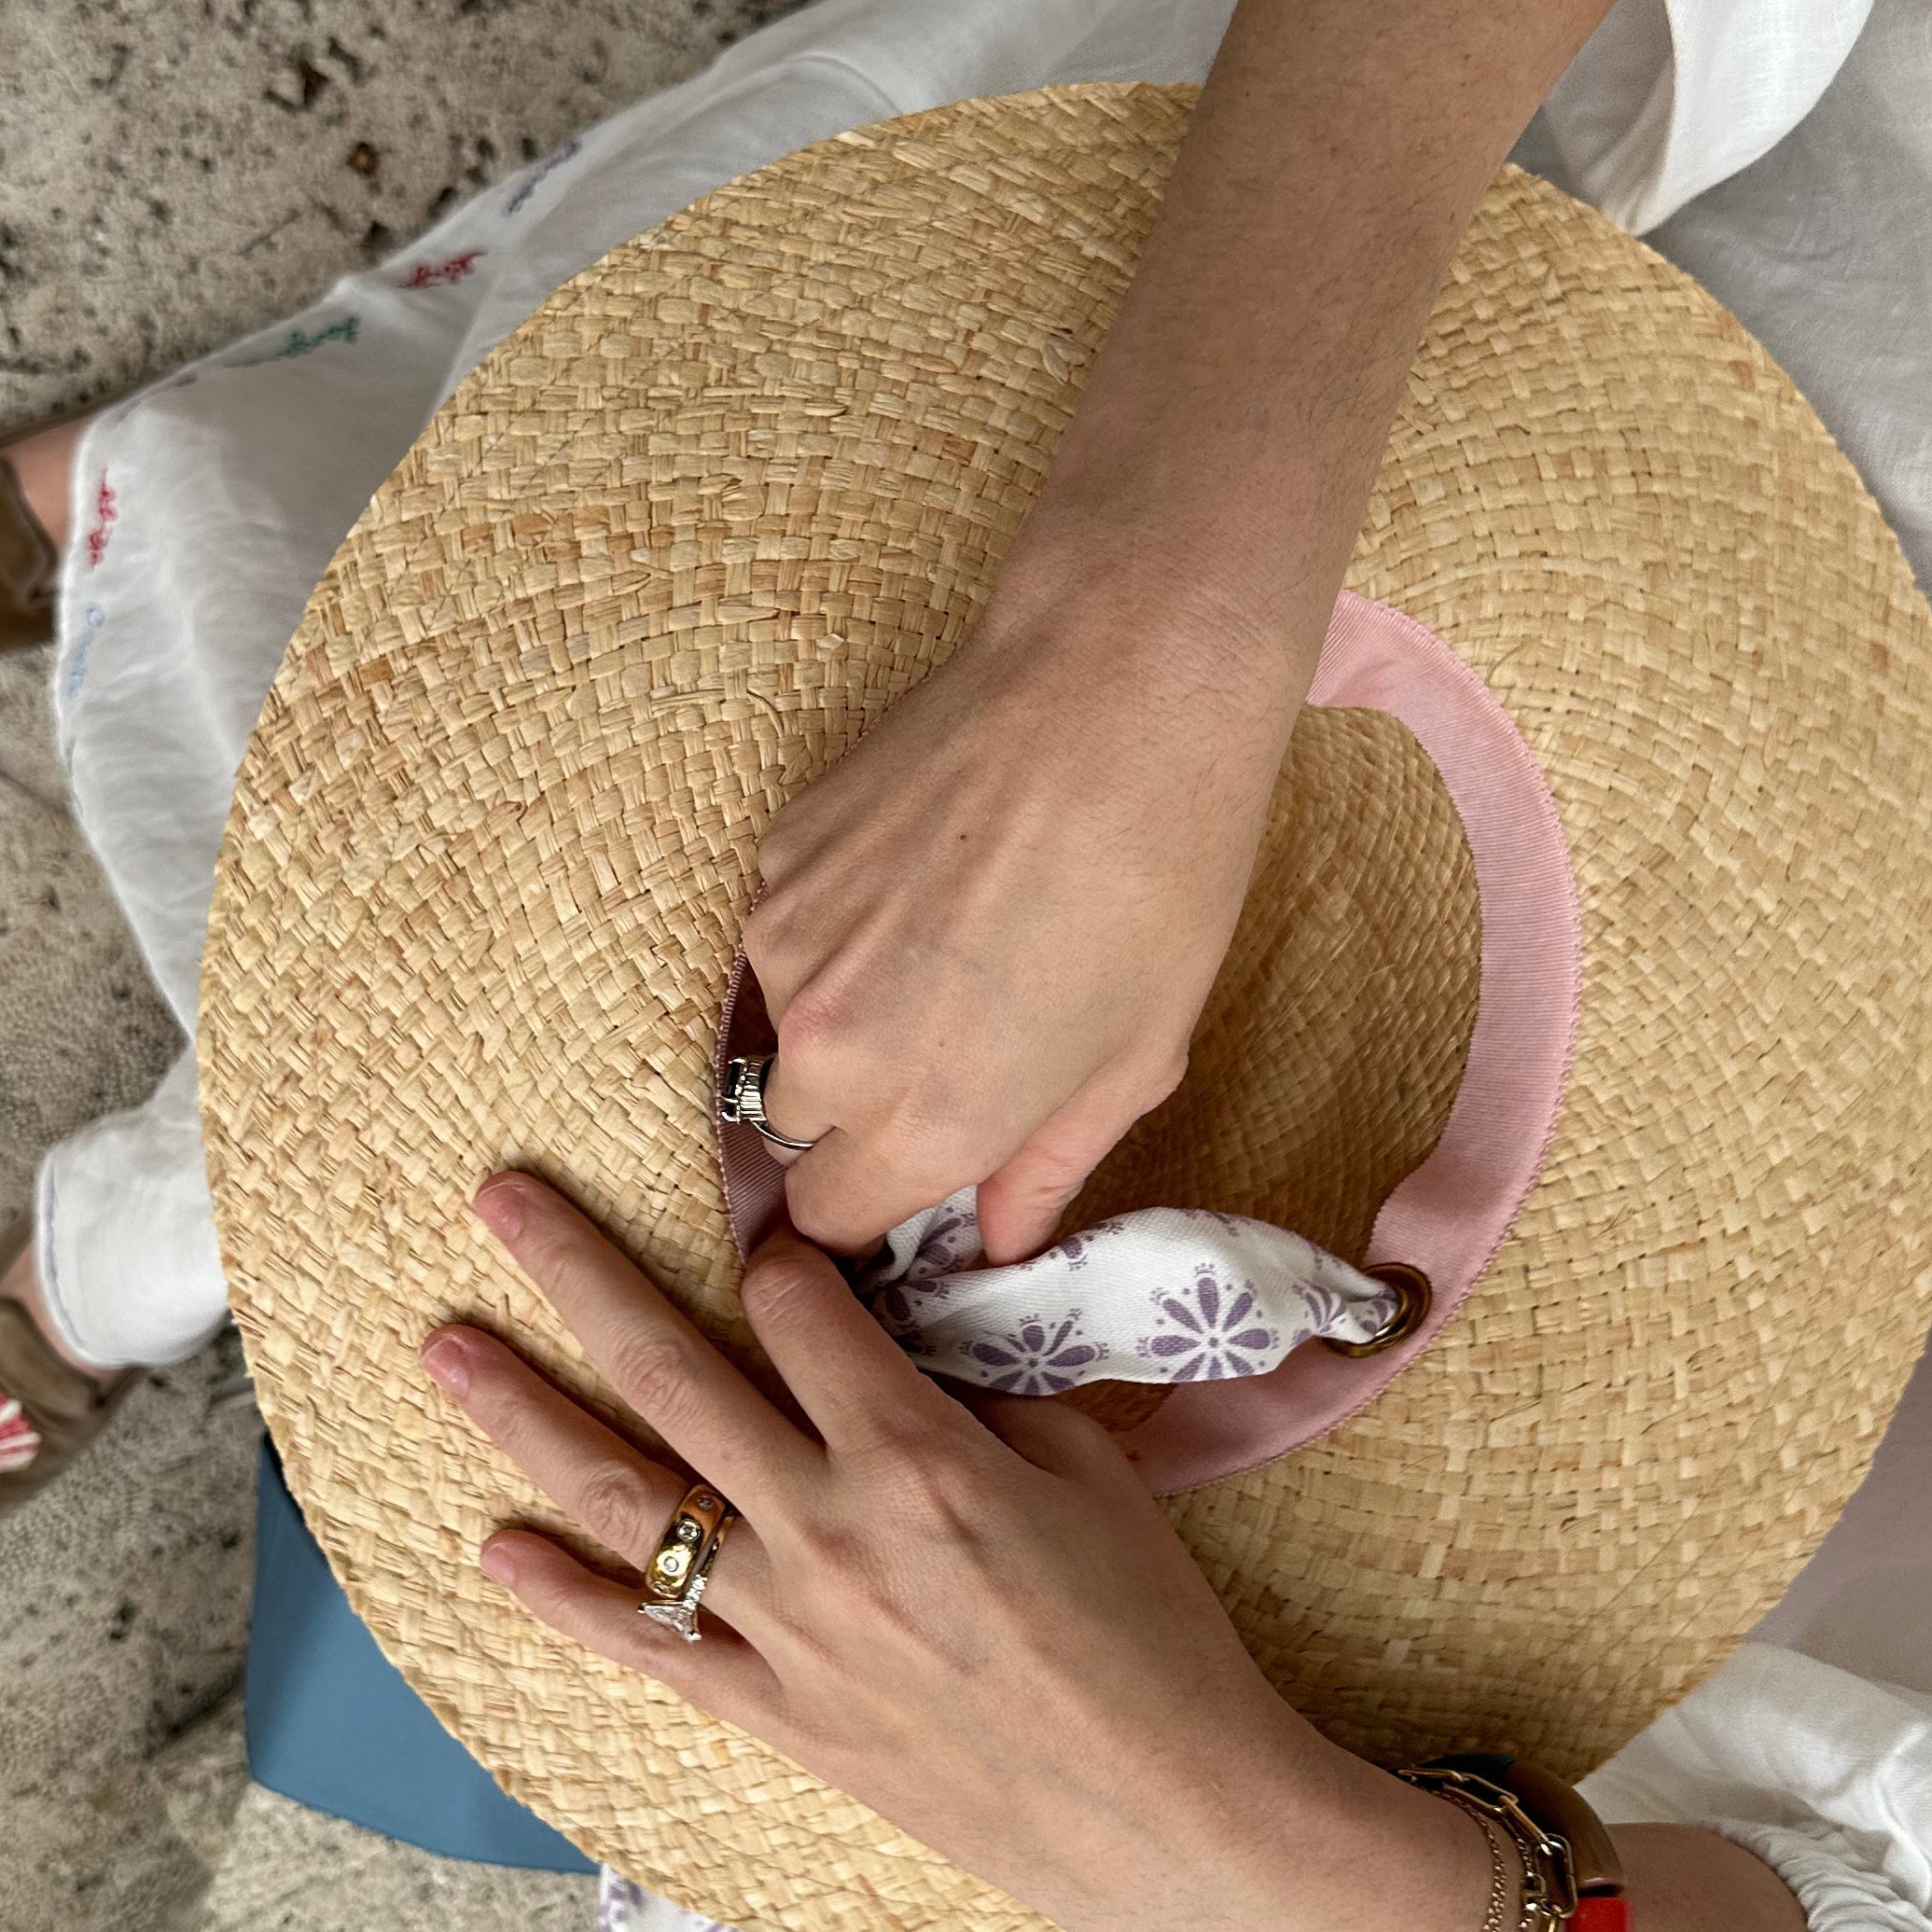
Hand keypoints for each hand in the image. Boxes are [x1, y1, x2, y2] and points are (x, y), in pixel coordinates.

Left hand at [420, 1171, 1485, 1931]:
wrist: (1162, 1814)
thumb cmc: (1149, 1635)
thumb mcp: (1088, 1473)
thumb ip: (978, 1394)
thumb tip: (900, 1343)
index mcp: (914, 1452)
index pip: (797, 1308)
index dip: (774, 1252)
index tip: (758, 1232)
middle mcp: (826, 1527)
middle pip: (670, 1369)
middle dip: (578, 1270)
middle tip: (499, 1198)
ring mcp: (785, 1627)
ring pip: (625, 1497)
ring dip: (522, 1414)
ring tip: (445, 1349)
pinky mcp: (774, 1716)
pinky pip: (644, 1644)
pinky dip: (560, 1597)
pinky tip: (491, 1549)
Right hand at [741, 599, 1302, 1259]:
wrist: (1110, 692)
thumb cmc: (1156, 882)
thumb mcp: (1134, 1060)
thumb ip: (1044, 1168)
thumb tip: (995, 1239)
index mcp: (925, 1121)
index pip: (829, 1224)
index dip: (875, 1209)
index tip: (917, 1176)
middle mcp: (830, 1050)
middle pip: (795, 1132)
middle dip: (856, 1116)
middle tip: (948, 1051)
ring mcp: (787, 946)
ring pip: (786, 1026)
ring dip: (843, 1013)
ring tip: (948, 943)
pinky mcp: (775, 858)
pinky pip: (787, 935)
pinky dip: (838, 929)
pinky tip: (923, 876)